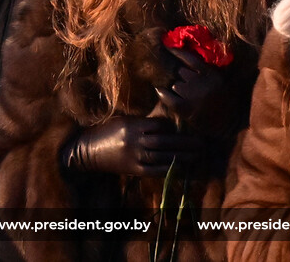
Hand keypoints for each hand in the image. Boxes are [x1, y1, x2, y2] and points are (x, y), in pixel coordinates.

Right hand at [60, 116, 203, 177]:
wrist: (88, 151)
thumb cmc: (107, 131)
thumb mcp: (124, 119)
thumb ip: (143, 120)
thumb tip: (167, 121)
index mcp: (132, 125)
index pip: (159, 125)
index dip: (173, 127)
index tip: (185, 127)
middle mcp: (134, 141)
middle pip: (165, 141)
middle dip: (184, 142)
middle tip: (201, 143)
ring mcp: (134, 157)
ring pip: (162, 156)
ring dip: (182, 156)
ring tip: (197, 156)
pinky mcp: (133, 170)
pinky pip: (155, 170)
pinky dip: (169, 169)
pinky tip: (181, 168)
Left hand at [156, 47, 229, 135]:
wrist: (228, 124)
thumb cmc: (224, 101)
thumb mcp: (219, 81)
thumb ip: (206, 70)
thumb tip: (184, 60)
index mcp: (212, 74)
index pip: (190, 58)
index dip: (177, 52)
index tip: (167, 47)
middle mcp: (202, 82)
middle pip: (181, 72)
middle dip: (180, 76)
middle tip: (181, 82)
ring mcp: (194, 95)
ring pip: (176, 84)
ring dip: (176, 87)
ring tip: (180, 93)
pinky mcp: (187, 109)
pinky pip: (170, 98)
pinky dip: (163, 94)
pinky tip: (160, 91)